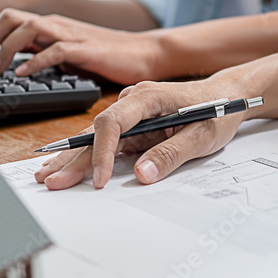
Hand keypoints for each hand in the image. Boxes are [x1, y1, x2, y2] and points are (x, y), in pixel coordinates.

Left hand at [0, 9, 162, 83]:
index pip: (4, 22)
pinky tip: (23, 74)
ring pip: (26, 28)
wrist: (144, 53)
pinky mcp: (85, 48)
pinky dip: (35, 61)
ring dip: (4, 49)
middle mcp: (55, 24)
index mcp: (49, 25)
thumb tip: (18, 65)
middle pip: (7, 18)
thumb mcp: (68, 54)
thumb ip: (44, 53)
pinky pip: (54, 49)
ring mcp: (70, 33)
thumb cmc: (108, 56)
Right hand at [34, 77, 251, 189]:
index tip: (99, 179)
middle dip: (72, 158)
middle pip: (96, 131)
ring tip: (47, 176)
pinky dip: (86, 155)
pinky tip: (65, 166)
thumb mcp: (202, 135)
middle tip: (51, 181)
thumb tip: (143, 174)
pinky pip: (106, 141)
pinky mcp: (134, 124)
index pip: (113, 123)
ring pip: (95, 136)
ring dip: (72, 158)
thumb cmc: (219, 110)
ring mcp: (132, 112)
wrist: (229, 96)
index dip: (102, 153)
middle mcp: (134, 101)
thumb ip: (172, 153)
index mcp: (149, 97)